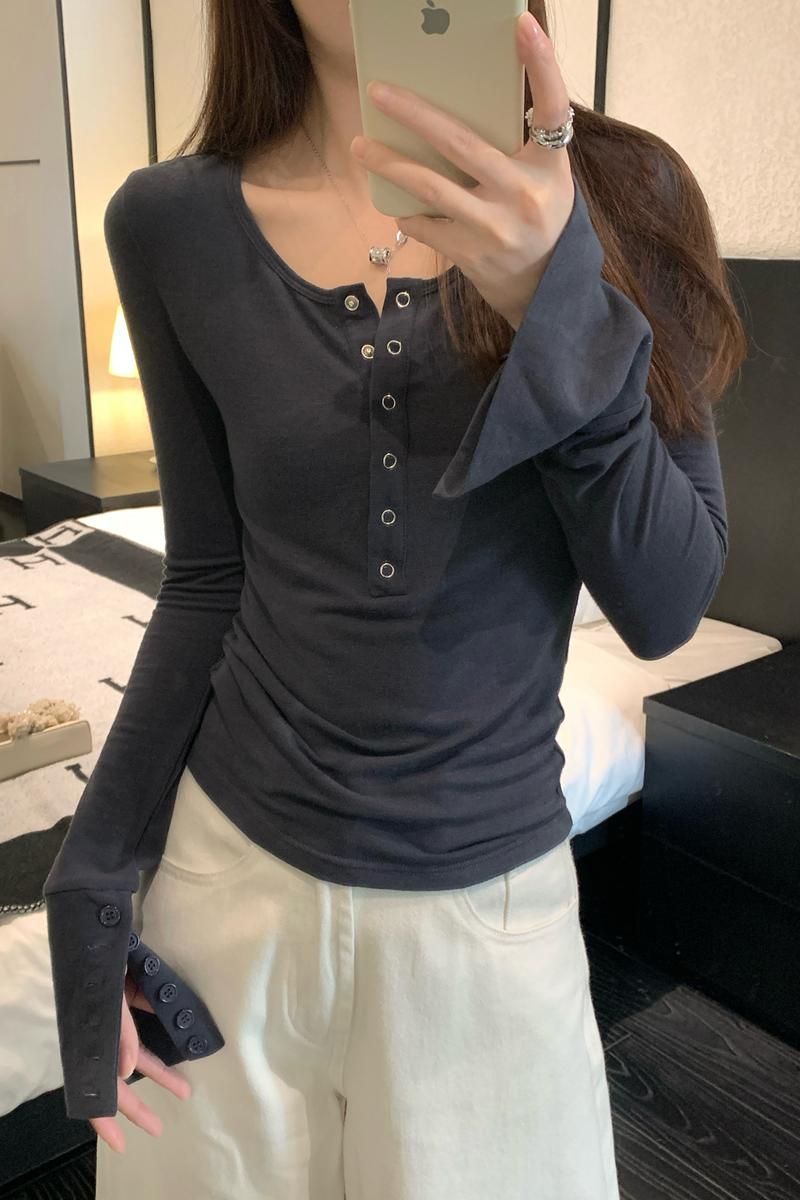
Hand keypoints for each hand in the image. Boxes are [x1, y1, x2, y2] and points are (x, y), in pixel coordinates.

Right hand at [89, 966, 191, 1153]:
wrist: (101, 928)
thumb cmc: (100, 966)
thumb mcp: (109, 1001)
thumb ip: (120, 1036)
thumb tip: (126, 1073)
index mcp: (88, 1040)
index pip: (92, 1089)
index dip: (103, 1119)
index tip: (120, 1144)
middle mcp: (100, 1033)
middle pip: (117, 1080)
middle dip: (138, 1106)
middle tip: (158, 1128)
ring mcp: (114, 1016)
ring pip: (135, 1055)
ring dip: (158, 1073)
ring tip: (184, 1090)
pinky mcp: (128, 997)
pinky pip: (143, 1023)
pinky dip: (158, 1037)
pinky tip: (181, 1046)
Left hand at [349, 10, 575, 331]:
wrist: (543, 288)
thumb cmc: (538, 216)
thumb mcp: (544, 176)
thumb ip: (516, 143)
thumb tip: (457, 102)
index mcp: (548, 165)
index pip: (552, 106)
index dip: (541, 63)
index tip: (523, 23)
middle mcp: (524, 194)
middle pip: (462, 143)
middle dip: (414, 114)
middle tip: (378, 91)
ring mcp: (496, 228)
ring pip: (431, 187)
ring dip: (390, 165)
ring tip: (360, 146)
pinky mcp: (473, 255)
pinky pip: (426, 226)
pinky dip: (408, 213)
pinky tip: (397, 204)